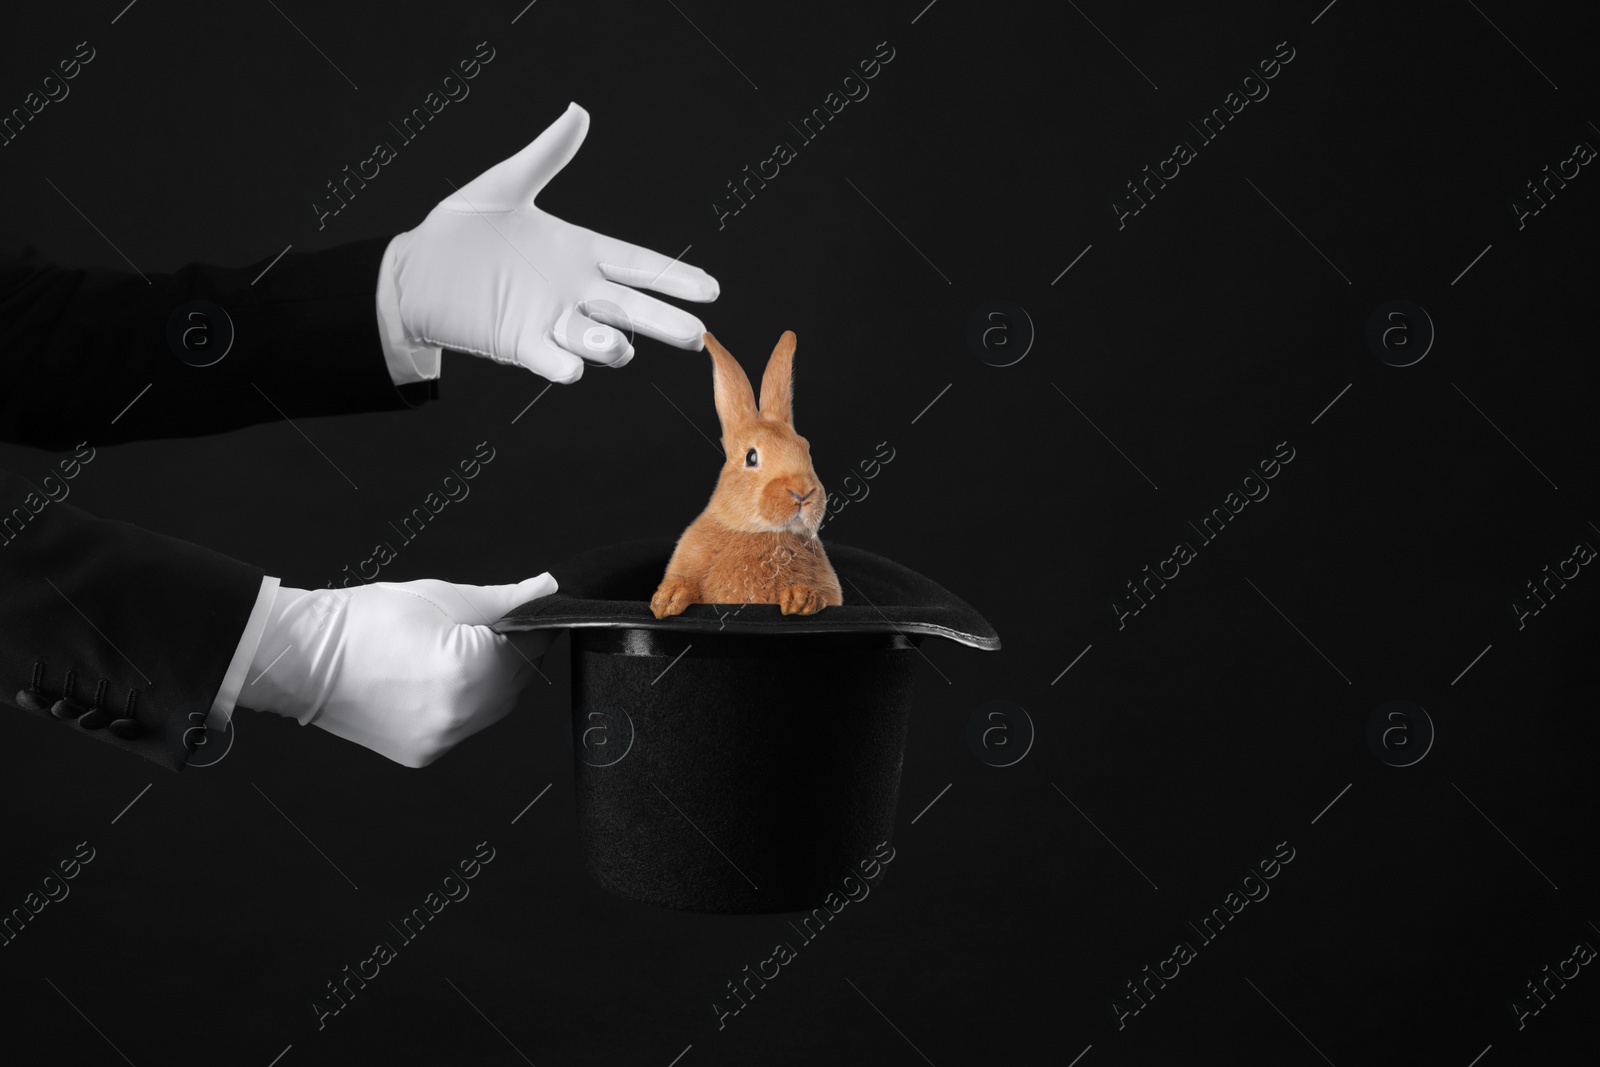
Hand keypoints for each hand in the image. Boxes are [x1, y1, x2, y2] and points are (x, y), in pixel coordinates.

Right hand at [239, 575, 556, 767]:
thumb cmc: (362, 623)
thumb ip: (503, 599)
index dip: (535, 625)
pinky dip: (467, 702)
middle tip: (495, 626)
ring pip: (494, 708)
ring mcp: (442, 741)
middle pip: (517, 682)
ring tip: (463, 649)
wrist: (302, 658)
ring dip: (494, 680)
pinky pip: (465, 725)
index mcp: (469, 672)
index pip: (530, 647)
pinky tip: (444, 677)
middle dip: (515, 652)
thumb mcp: (441, 597)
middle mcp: (460, 717)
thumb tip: (544, 590)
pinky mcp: (424, 753)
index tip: (532, 611)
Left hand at [385, 102, 718, 383]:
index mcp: (579, 251)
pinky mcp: (520, 343)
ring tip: (620, 346)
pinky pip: (551, 359)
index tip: (711, 288)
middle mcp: (574, 291)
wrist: (414, 272)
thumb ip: (546, 155)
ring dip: (612, 345)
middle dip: (665, 322)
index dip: (674, 277)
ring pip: (598, 339)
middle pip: (632, 309)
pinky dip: (563, 365)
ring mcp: (550, 320)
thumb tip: (577, 112)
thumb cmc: (461, 230)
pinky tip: (573, 367)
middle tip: (696, 335)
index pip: (639, 264)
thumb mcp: (504, 185)